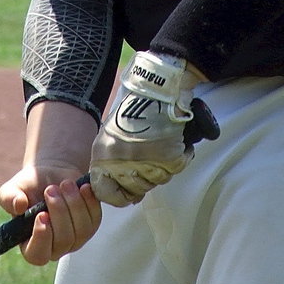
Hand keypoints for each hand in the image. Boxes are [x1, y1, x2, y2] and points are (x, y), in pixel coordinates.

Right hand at [0, 165, 101, 265]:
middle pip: (64, 240)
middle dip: (59, 211)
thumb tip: (19, 205)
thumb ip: (9, 198)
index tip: (42, 214)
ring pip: (82, 230)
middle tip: (51, 189)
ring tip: (65, 184)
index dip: (42, 238)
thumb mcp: (12, 189)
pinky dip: (89, 201)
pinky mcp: (91, 225)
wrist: (51, 174)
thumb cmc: (29, 187)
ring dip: (74, 204)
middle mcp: (55, 247)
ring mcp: (75, 238)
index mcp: (31, 245)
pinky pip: (95, 219)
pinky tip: (82, 187)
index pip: (38, 255)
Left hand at [90, 51, 219, 205]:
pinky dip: (180, 156)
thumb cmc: (133, 106)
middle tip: (149, 159)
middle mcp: (123, 164)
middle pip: (136, 189)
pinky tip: (174, 140)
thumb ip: (111, 159)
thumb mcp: (110, 134)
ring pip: (158, 180)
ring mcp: (147, 163)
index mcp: (103, 156)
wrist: (156, 88)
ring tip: (161, 144)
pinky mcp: (169, 159)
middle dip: (144, 178)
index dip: (118, 195)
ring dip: (162, 167)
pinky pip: (177, 167)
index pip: (105, 193)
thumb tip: (119, 183)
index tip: (126, 190)